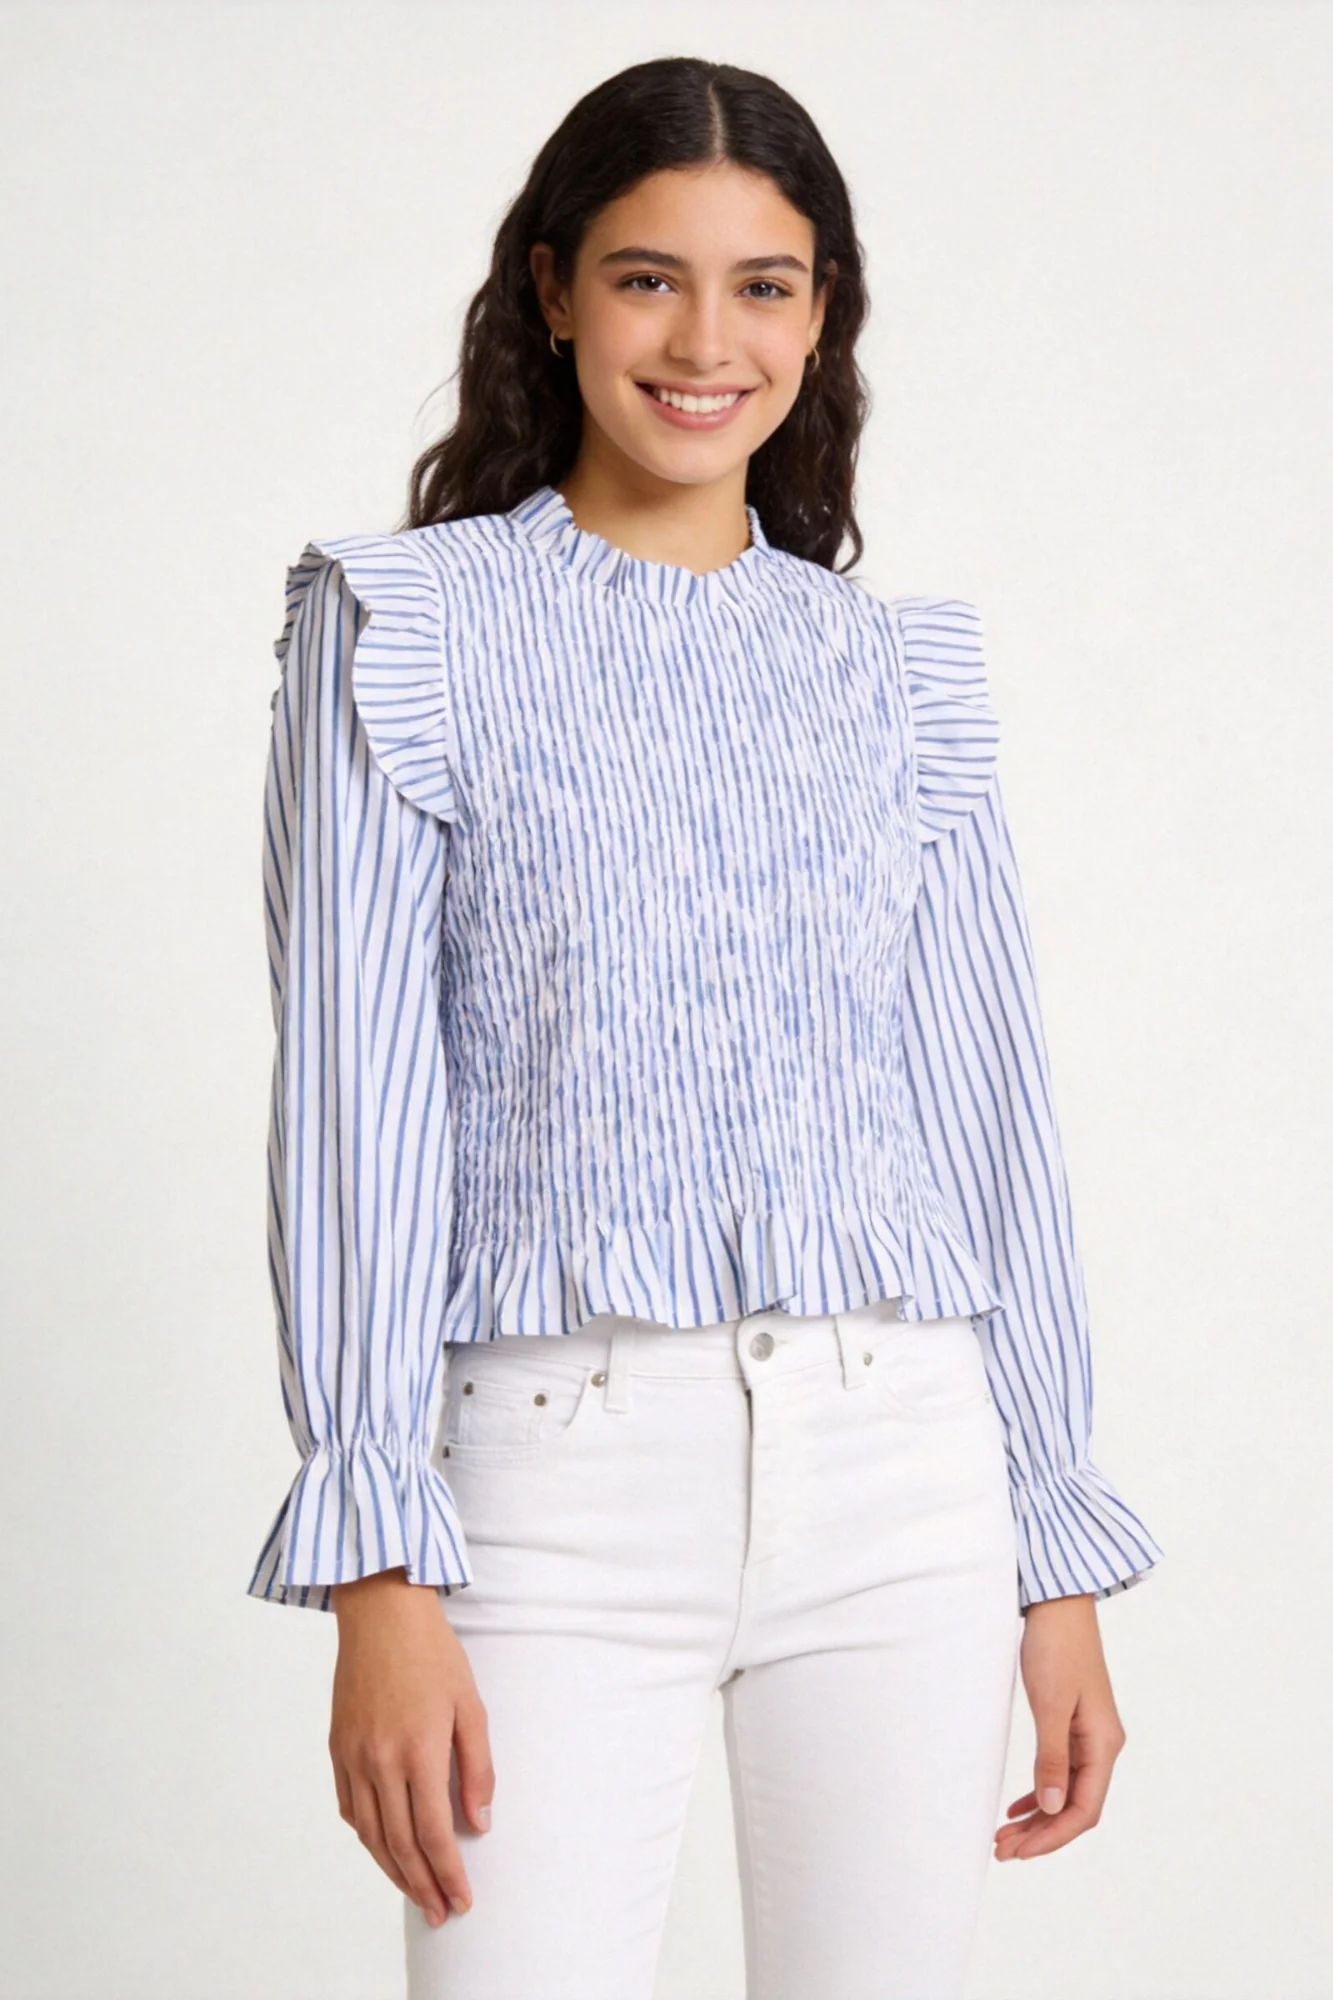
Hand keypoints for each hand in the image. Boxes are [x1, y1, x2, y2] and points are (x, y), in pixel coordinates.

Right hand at [329, 1567, 493, 1925]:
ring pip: (371, 1833)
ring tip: (415, 1894)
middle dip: (422, 1885)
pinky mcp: (337, 1747)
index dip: (448, 1873)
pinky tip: (383, 1846)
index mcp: (418, 1750)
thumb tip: (478, 1823)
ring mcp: (353, 1755)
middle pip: (400, 1844)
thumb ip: (477, 1767)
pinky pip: (350, 1807)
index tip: (462, 1900)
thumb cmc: (433, 1654)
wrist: (381, 1613)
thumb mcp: (470, 1705)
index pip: (432, 1833)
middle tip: (440, 1913)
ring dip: (393, 1871)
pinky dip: (367, 1835)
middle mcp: (380, 1760)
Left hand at [994, 1592, 1126, 1861]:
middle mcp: (1102, 1745)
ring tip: (1004, 1836)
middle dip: (1040, 1834)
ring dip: (1037, 1817)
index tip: (1019, 1851)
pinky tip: (1018, 1806)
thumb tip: (1050, 1808)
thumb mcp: (1050, 1704)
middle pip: (1074, 1806)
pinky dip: (1039, 1792)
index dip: (1052, 1836)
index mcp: (1103, 1744)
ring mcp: (1088, 1736)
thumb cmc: (1056, 1648)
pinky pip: (1059, 1771)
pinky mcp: (1073, 1724)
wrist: (1059, 1605)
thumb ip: (1051, 1758)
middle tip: (1001, 1850)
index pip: (1084, 1809)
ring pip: (1065, 1791)